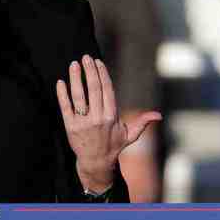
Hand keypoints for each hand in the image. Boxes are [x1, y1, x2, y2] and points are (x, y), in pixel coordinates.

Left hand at [56, 56, 161, 191]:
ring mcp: (83, 122)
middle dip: (89, 71)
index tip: (97, 62)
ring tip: (73, 64)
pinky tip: (60, 82)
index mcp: (112, 116)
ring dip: (76, 78)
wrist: (96, 162)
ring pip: (79, 96)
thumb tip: (158, 116)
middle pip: (93, 89)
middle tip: (85, 57)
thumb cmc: (113, 145)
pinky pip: (65, 107)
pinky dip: (62, 94)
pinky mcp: (70, 127)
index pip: (107, 90)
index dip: (102, 74)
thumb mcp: (130, 135)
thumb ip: (142, 122)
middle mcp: (98, 118)